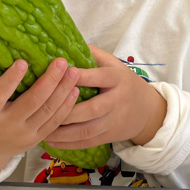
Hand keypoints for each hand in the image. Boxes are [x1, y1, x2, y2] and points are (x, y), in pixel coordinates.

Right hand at [0, 57, 80, 174]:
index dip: (11, 79)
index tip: (23, 61)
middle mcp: (6, 125)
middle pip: (32, 102)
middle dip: (49, 81)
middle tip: (61, 61)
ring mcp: (23, 134)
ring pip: (47, 112)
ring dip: (63, 91)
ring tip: (73, 72)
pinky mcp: (35, 140)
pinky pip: (54, 123)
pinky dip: (66, 107)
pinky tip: (75, 90)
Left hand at [41, 45, 166, 149]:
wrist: (147, 110)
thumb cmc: (123, 82)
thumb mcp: (114, 64)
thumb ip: (93, 55)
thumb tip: (66, 45)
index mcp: (117, 79)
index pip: (99, 77)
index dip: (81, 76)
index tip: (60, 73)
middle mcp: (117, 101)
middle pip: (92, 109)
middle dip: (67, 110)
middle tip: (44, 109)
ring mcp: (114, 121)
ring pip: (87, 130)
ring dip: (63, 132)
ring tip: (42, 130)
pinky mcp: (110, 136)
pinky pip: (87, 142)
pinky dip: (69, 144)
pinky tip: (51, 142)